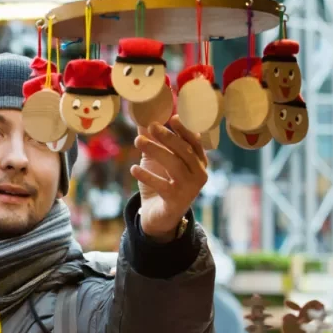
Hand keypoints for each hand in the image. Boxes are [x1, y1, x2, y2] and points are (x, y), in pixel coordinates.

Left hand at [131, 117, 207, 242]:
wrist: (160, 216)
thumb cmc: (162, 183)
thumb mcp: (157, 160)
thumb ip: (154, 141)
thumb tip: (142, 119)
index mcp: (199, 162)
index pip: (195, 142)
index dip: (185, 130)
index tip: (173, 117)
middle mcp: (199, 174)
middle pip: (185, 152)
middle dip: (167, 137)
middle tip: (151, 126)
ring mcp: (189, 188)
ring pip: (174, 166)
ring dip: (156, 151)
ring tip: (137, 141)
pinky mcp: (176, 200)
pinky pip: (161, 185)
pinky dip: (147, 176)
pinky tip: (133, 168)